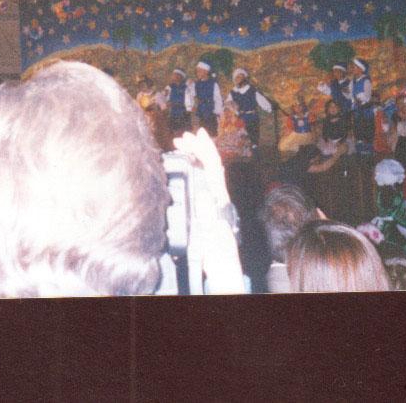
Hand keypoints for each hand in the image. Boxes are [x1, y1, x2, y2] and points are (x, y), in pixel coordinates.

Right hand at [171, 129, 243, 294]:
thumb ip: (208, 216)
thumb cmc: (218, 255)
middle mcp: (218, 196)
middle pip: (210, 165)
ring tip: (182, 146)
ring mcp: (214, 201)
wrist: (224, 270)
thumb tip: (203, 192)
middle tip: (182, 137)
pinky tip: (186, 168)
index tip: (195, 135)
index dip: (205, 149)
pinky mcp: (208, 208)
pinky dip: (194, 170)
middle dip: (198, 147)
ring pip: (206, 172)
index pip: (213, 167)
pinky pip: (202, 182)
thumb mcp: (212, 236)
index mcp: (219, 199)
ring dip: (196, 156)